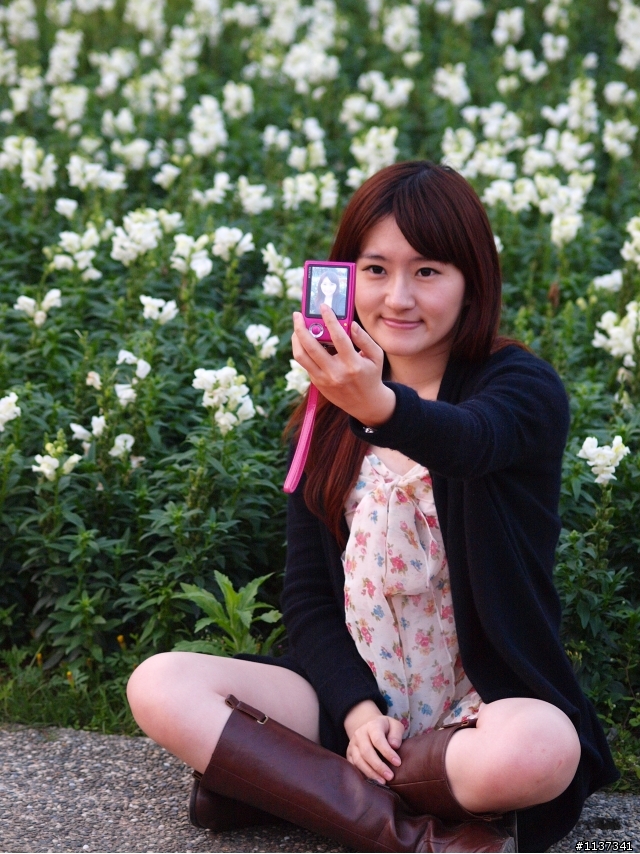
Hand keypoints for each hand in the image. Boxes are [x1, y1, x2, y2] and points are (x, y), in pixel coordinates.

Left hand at [291, 305, 395, 426]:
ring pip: (301, 356)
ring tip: (297, 328)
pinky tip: (304, 340)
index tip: (323, 306)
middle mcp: (336, 373)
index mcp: (353, 364)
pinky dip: (302, 350)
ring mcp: (324, 380)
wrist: (366, 404)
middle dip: (301, 328)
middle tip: (297, 315)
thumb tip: (350, 323)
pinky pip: (305, 364)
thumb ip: (364, 338)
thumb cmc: (371, 375)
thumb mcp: (376, 356)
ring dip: (295, 339)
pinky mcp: (317, 384)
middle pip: (311, 347)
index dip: (329, 319)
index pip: (338, 338)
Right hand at [344, 701, 403, 783]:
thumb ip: (396, 734)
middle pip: (366, 752)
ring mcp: (353, 745)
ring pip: (358, 761)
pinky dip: (363, 775)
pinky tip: (373, 782)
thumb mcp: (394, 725)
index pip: (378, 739)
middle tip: (390, 777)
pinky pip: (354, 766)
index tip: (398, 763)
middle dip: (378, 766)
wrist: (369, 727)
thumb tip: (395, 746)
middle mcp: (360, 734)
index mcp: (372, 726)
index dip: (387, 752)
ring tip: (383, 782)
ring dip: (371, 773)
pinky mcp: (349, 754)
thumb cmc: (386, 729)